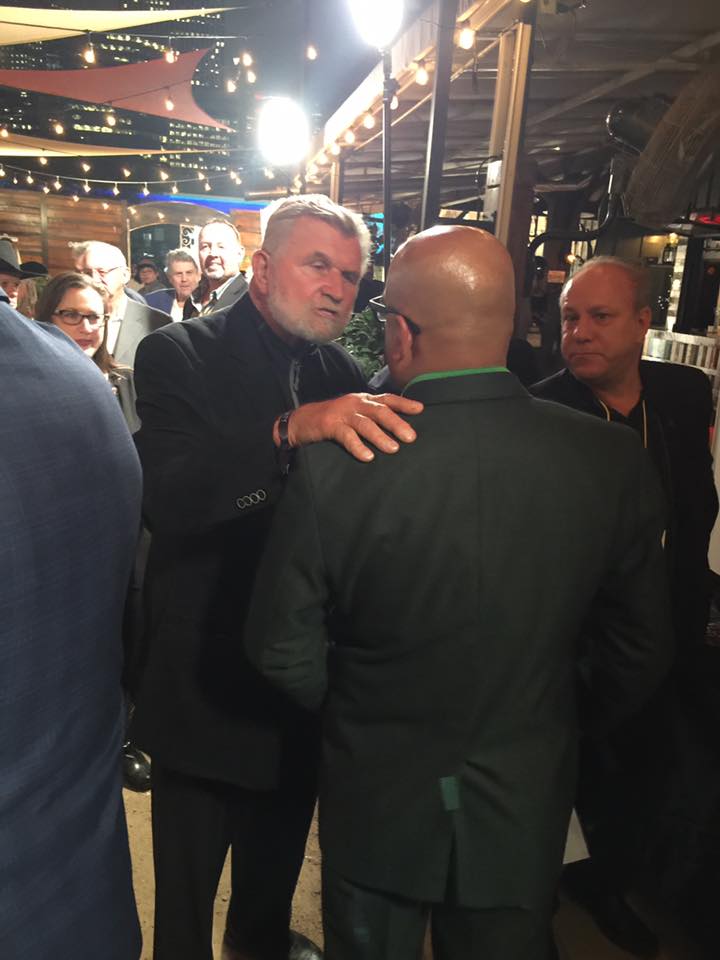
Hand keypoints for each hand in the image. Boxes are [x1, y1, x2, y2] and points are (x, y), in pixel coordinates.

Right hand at [277, 393, 422, 461]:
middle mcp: (355, 403)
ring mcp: (342, 413)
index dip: (404, 403)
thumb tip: (398, 429)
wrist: (301, 422)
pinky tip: (368, 457)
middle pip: (379, 411)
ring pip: (365, 423)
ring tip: (394, 449)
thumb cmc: (333, 420)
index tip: (420, 409)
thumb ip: (372, 418)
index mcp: (363, 399)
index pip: (387, 399)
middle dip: (396, 423)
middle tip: (411, 437)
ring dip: (380, 436)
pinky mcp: (330, 425)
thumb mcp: (354, 414)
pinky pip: (347, 436)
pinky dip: (358, 447)